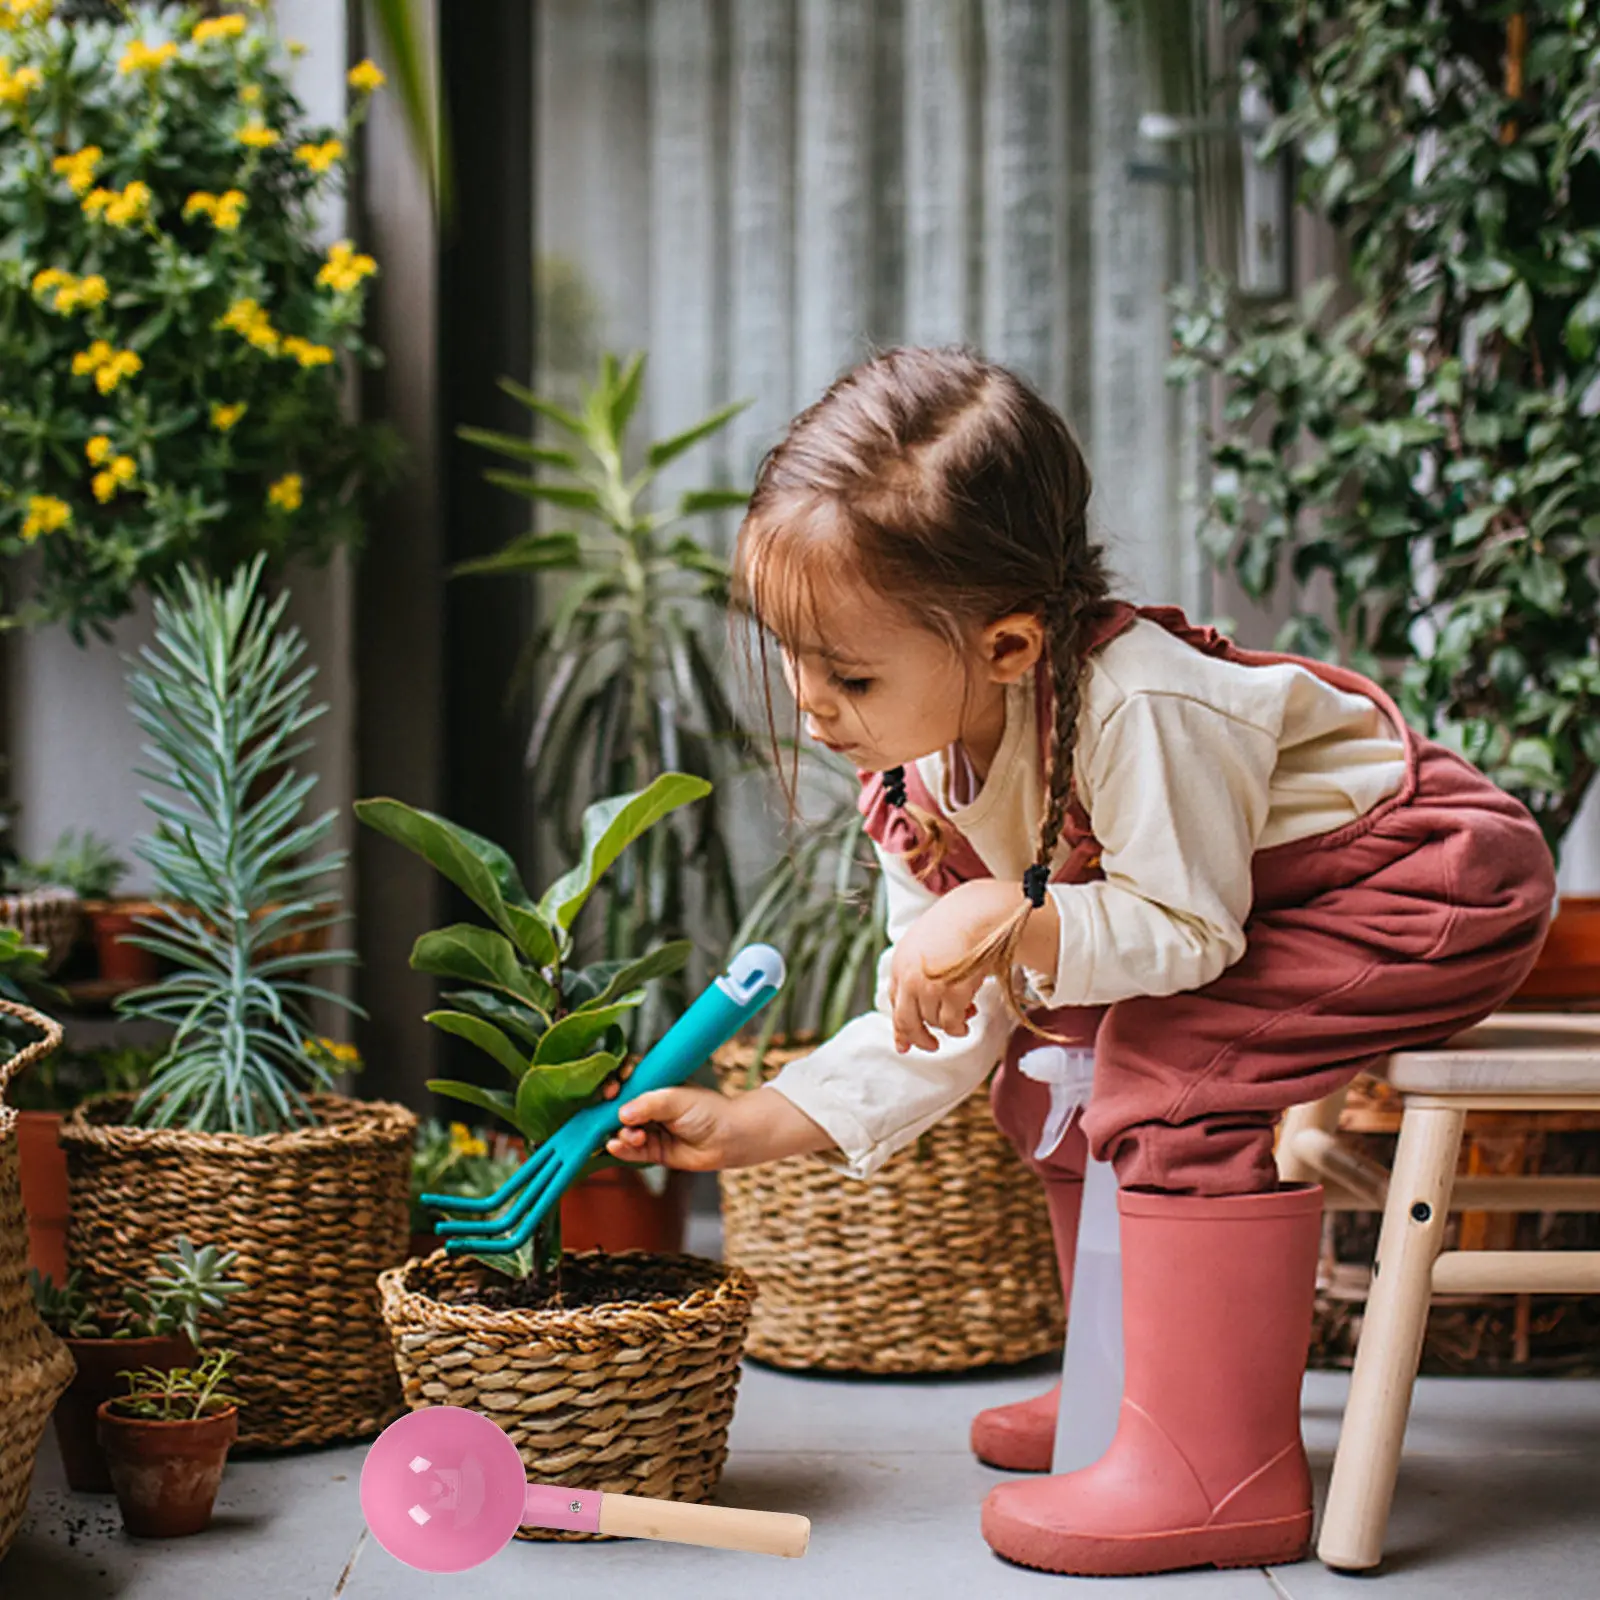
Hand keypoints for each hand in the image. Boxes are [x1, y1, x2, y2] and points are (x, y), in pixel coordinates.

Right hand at [604, 1083, 751, 1170]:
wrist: (729, 1138)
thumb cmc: (708, 1110)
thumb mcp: (676, 1099)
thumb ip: (648, 1105)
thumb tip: (621, 1113)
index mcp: (655, 1086)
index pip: (628, 1080)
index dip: (617, 1082)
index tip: (613, 1087)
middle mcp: (649, 1107)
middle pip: (618, 1107)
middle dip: (609, 1110)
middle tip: (609, 1111)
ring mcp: (650, 1129)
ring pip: (622, 1130)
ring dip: (621, 1132)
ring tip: (634, 1135)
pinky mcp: (652, 1151)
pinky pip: (630, 1150)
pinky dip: (621, 1148)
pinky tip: (616, 1145)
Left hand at [888, 884, 995, 1052]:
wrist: (974, 913)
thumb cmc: (954, 927)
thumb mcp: (923, 947)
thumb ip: (915, 974)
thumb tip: (915, 1006)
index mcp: (899, 965)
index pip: (894, 1003)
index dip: (901, 1027)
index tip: (904, 1045)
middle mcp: (909, 978)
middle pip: (907, 1022)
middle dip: (918, 1039)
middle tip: (932, 1046)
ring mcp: (929, 987)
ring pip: (933, 1022)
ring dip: (949, 1025)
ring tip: (965, 1017)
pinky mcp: (952, 993)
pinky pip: (952, 1023)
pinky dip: (959, 1026)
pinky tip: (969, 1018)